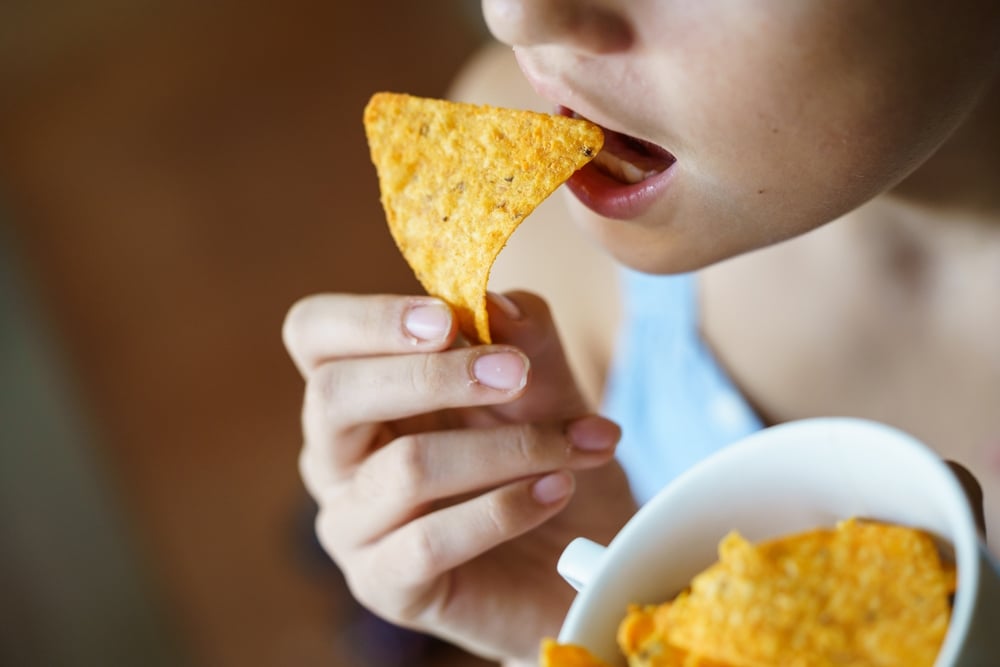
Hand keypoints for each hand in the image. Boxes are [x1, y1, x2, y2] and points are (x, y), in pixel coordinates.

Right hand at [283, 290, 637, 662]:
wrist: (585, 557)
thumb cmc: (546, 459)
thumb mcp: (548, 387)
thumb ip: (527, 338)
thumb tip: (495, 302)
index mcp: (362, 391)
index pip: (314, 333)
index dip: (369, 318)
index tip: (448, 317)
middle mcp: (338, 456)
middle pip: (333, 395)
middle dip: (432, 376)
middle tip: (517, 373)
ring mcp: (354, 525)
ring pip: (402, 469)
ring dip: (504, 449)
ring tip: (576, 445)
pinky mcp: (384, 585)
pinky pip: (428, 543)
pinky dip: (503, 510)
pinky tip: (556, 492)